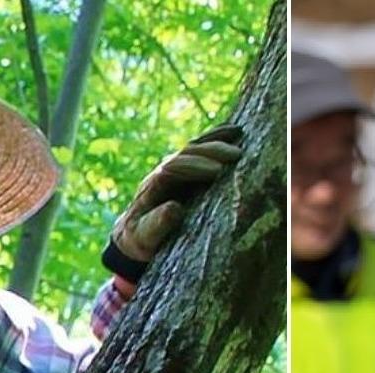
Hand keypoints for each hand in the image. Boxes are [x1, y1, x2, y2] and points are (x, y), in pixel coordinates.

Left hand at [111, 124, 243, 262]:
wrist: (134, 233)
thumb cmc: (142, 238)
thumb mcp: (146, 236)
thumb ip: (157, 224)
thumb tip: (175, 208)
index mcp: (153, 185)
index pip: (174, 169)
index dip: (196, 168)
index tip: (217, 171)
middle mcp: (163, 171)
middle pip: (187, 153)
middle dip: (211, 152)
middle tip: (236, 155)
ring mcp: (174, 167)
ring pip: (195, 147)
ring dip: (216, 140)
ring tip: (240, 135)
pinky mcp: (184, 168)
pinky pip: (200, 150)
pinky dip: (217, 138)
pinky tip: (235, 131)